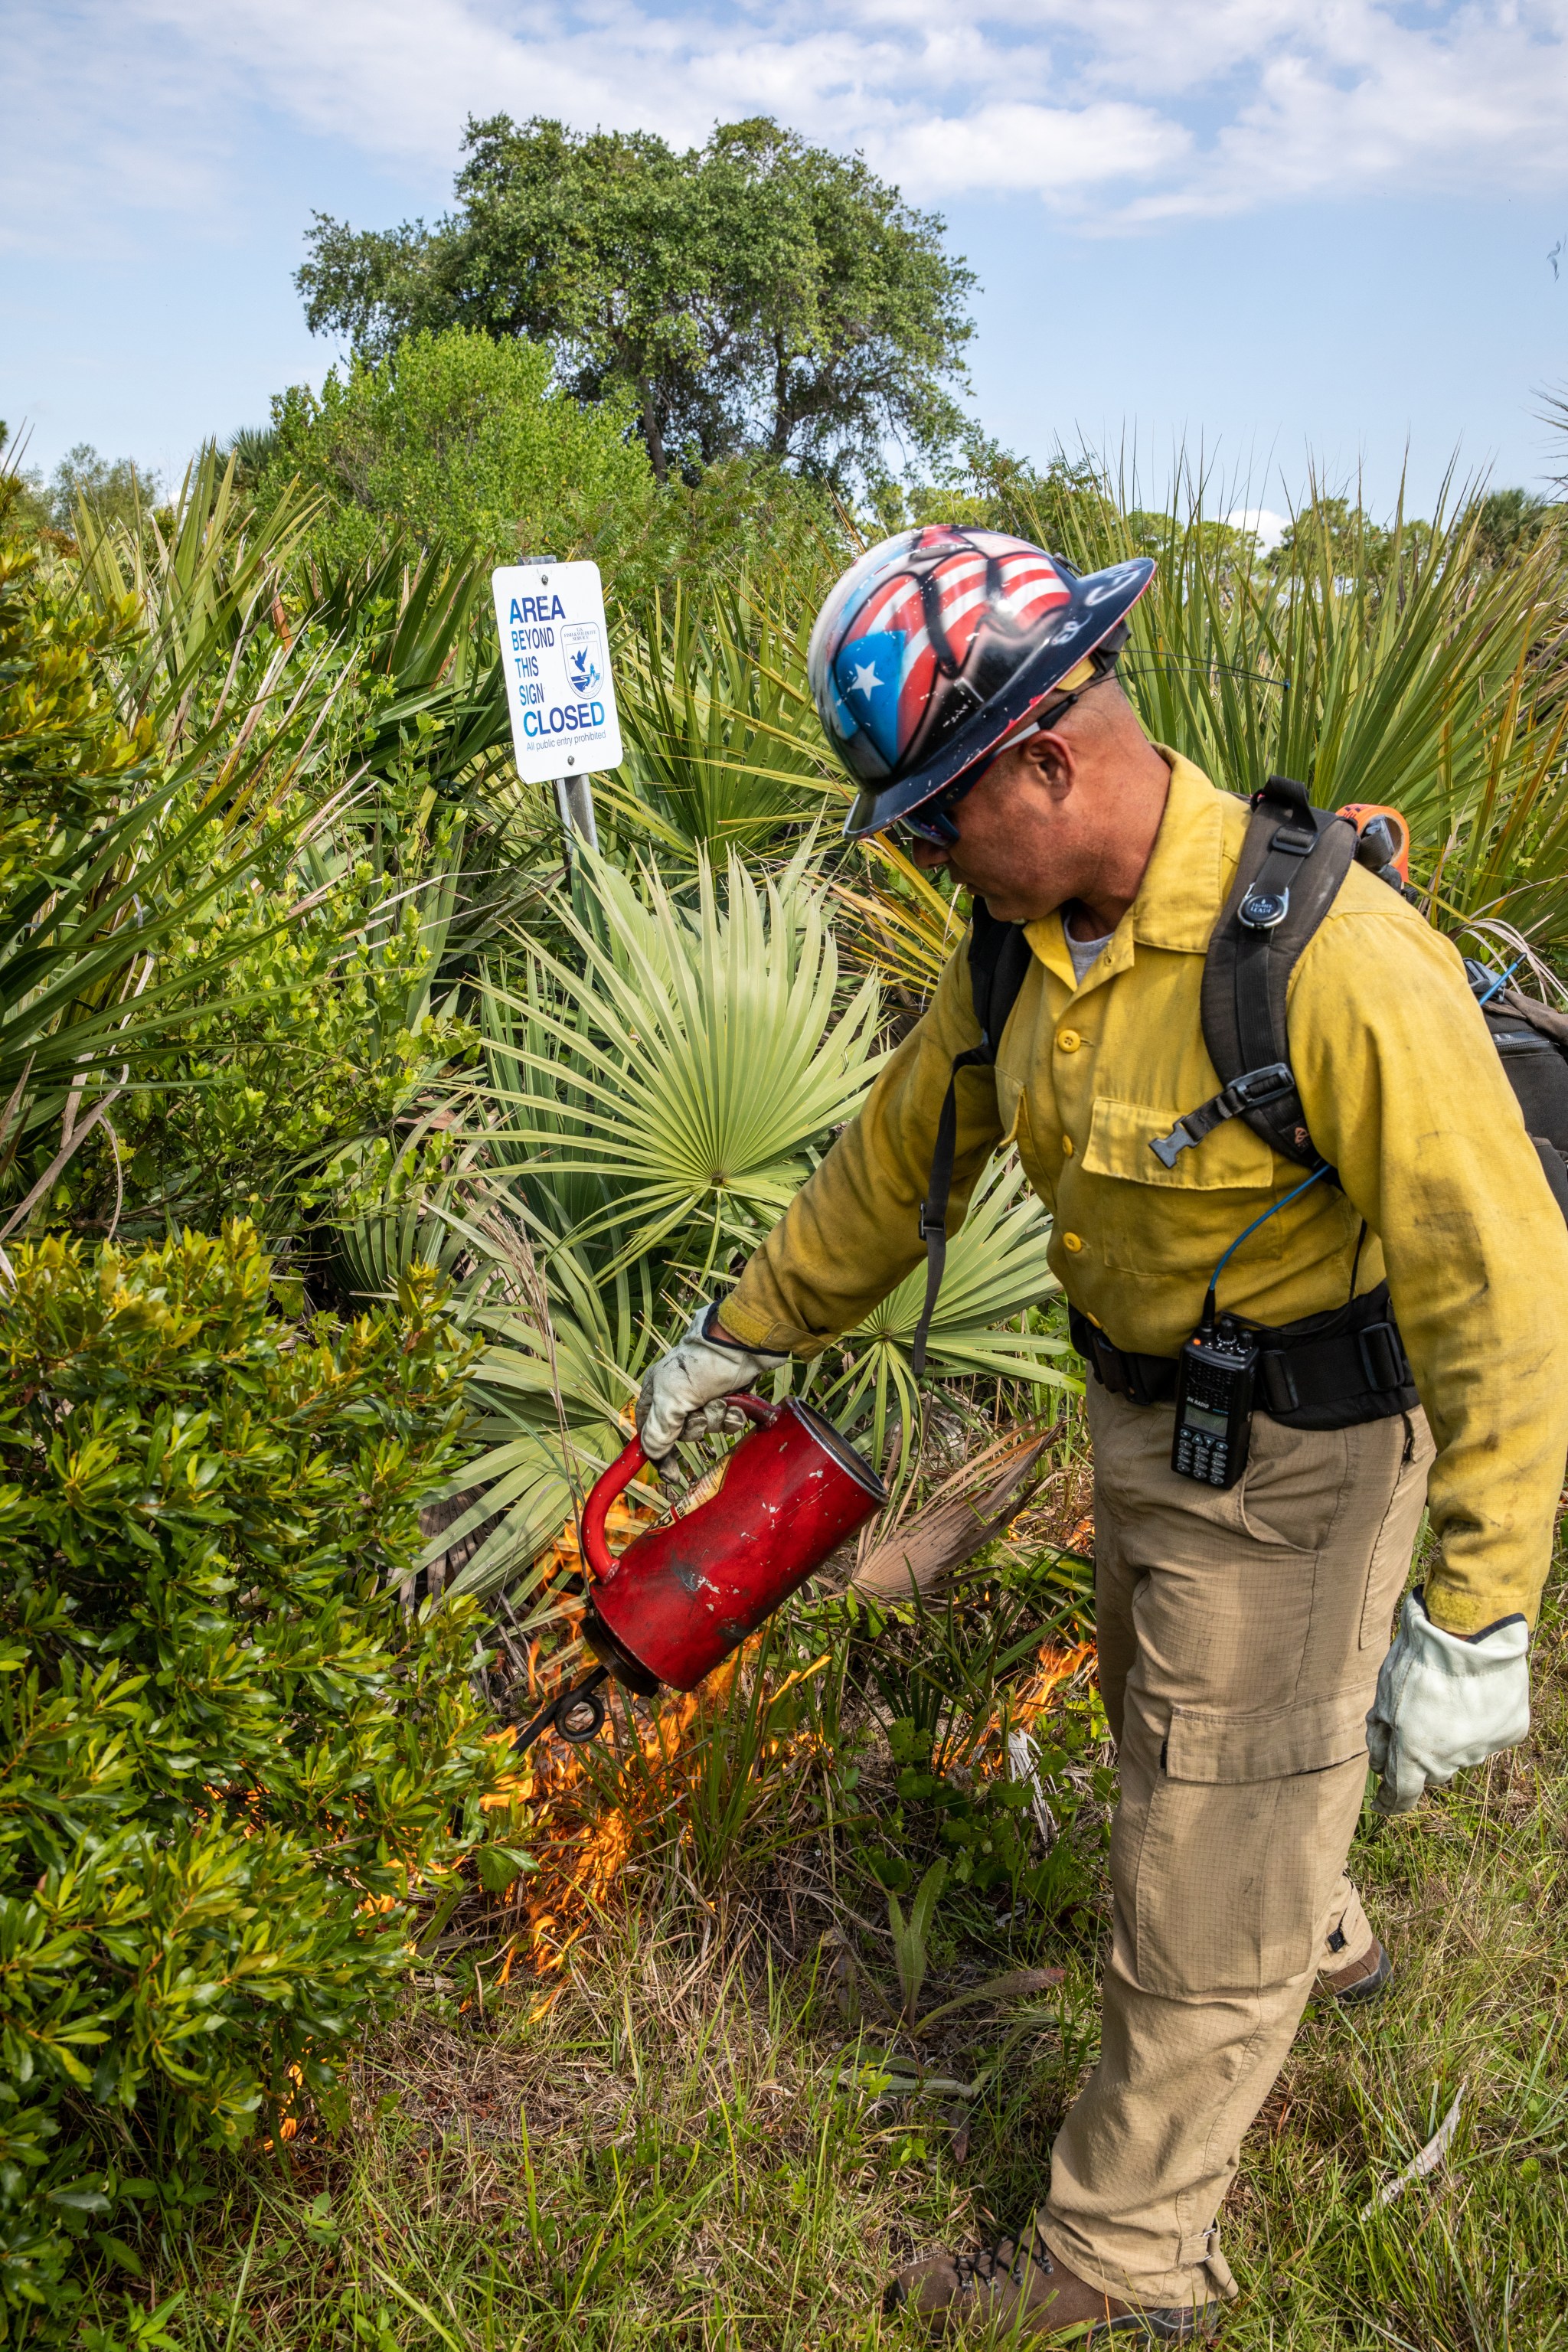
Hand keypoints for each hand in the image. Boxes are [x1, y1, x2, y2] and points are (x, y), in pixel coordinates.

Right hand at [634, 1304, 786, 1465]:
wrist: (743, 1344)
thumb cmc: (701, 1365)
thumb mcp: (673, 1399)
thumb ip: (660, 1430)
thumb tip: (653, 1453)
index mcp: (658, 1392)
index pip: (649, 1430)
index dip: (658, 1453)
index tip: (671, 1474)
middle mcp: (679, 1394)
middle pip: (682, 1432)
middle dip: (696, 1427)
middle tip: (701, 1414)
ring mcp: (704, 1395)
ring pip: (707, 1426)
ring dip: (717, 1420)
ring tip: (723, 1403)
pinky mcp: (727, 1395)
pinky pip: (727, 1420)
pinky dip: (733, 1416)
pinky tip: (737, 1407)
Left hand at [1366, 1589, 1529, 1814]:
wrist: (1470, 1635)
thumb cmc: (1418, 1662)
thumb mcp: (1384, 1696)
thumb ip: (1380, 1735)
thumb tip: (1378, 1765)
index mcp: (1414, 1753)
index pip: (1402, 1792)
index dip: (1390, 1801)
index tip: (1383, 1804)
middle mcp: (1450, 1759)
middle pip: (1432, 1770)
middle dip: (1421, 1756)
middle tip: (1418, 1723)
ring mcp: (1483, 1748)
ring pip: (1462, 1753)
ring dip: (1452, 1736)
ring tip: (1450, 1698)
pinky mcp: (1510, 1733)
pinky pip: (1490, 1735)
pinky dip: (1482, 1722)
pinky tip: (1476, 1696)